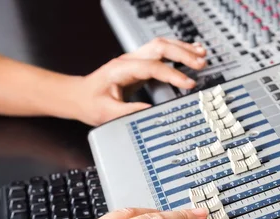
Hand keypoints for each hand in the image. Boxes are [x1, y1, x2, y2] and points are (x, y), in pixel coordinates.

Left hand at [75, 38, 206, 125]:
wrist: (78, 96)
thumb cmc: (90, 103)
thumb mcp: (106, 113)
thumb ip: (128, 111)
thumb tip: (151, 112)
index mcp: (121, 69)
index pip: (153, 67)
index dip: (172, 74)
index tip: (188, 83)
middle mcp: (129, 60)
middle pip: (160, 47)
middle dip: (182, 53)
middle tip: (201, 63)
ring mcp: (135, 60)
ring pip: (162, 45)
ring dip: (182, 48)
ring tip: (201, 54)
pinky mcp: (140, 65)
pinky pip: (161, 53)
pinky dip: (177, 51)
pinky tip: (190, 52)